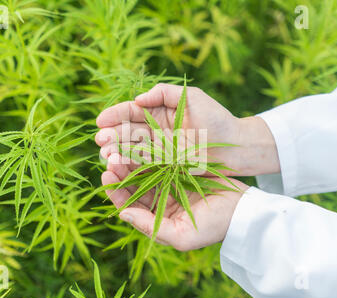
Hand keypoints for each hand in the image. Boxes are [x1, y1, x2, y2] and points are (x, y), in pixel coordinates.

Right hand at [95, 83, 279, 175]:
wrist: (236, 146)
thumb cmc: (217, 118)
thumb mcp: (192, 97)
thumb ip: (164, 93)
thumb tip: (138, 98)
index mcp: (160, 111)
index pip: (132, 112)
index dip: (115, 115)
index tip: (100, 120)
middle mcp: (156, 130)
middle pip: (129, 131)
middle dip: (113, 135)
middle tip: (100, 140)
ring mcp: (160, 148)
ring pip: (133, 148)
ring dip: (118, 150)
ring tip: (105, 153)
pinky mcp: (166, 165)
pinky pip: (145, 163)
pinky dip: (131, 163)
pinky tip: (119, 164)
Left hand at [101, 153, 248, 250]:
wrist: (243, 210)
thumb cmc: (214, 226)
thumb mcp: (181, 236)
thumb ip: (150, 226)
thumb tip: (123, 214)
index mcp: (156, 218)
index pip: (129, 205)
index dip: (116, 192)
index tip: (107, 177)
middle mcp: (160, 201)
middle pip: (134, 185)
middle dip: (121, 172)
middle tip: (110, 156)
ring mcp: (170, 184)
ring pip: (144, 170)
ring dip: (132, 159)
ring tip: (120, 146)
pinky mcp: (180, 171)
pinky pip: (160, 160)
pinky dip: (150, 152)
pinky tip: (141, 141)